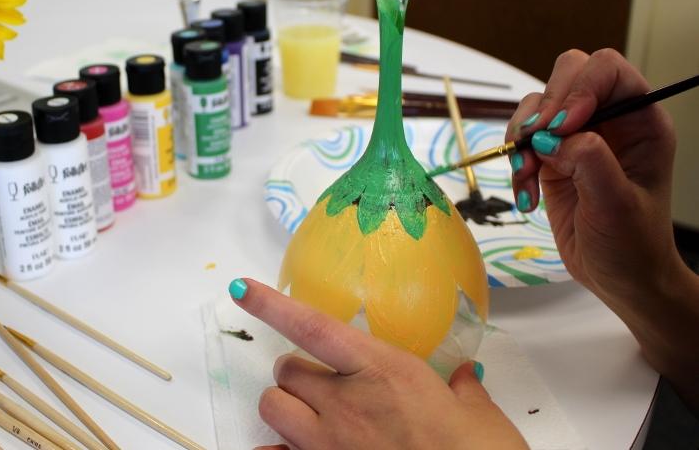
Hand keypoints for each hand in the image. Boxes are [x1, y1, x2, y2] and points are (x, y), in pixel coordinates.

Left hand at [230, 278, 527, 449]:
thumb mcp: (480, 417)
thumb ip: (464, 390)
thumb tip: (466, 378)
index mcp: (384, 371)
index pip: (313, 326)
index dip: (271, 305)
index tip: (241, 288)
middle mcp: (346, 402)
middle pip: (286, 370)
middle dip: (298, 373)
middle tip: (324, 384)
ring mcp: (328, 443)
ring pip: (272, 408)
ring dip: (286, 407)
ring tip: (311, 416)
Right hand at [506, 49, 698, 411]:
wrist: (619, 279)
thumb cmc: (633, 245)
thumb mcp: (617, 204)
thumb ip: (589, 160)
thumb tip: (552, 137)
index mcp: (641, 121)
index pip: (608, 71)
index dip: (580, 88)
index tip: (562, 126)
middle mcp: (609, 120)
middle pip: (568, 74)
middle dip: (544, 108)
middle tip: (534, 144)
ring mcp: (577, 136)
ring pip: (537, 106)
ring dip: (522, 138)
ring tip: (526, 176)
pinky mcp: (550, 157)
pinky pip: (521, 140)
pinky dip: (514, 162)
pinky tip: (525, 194)